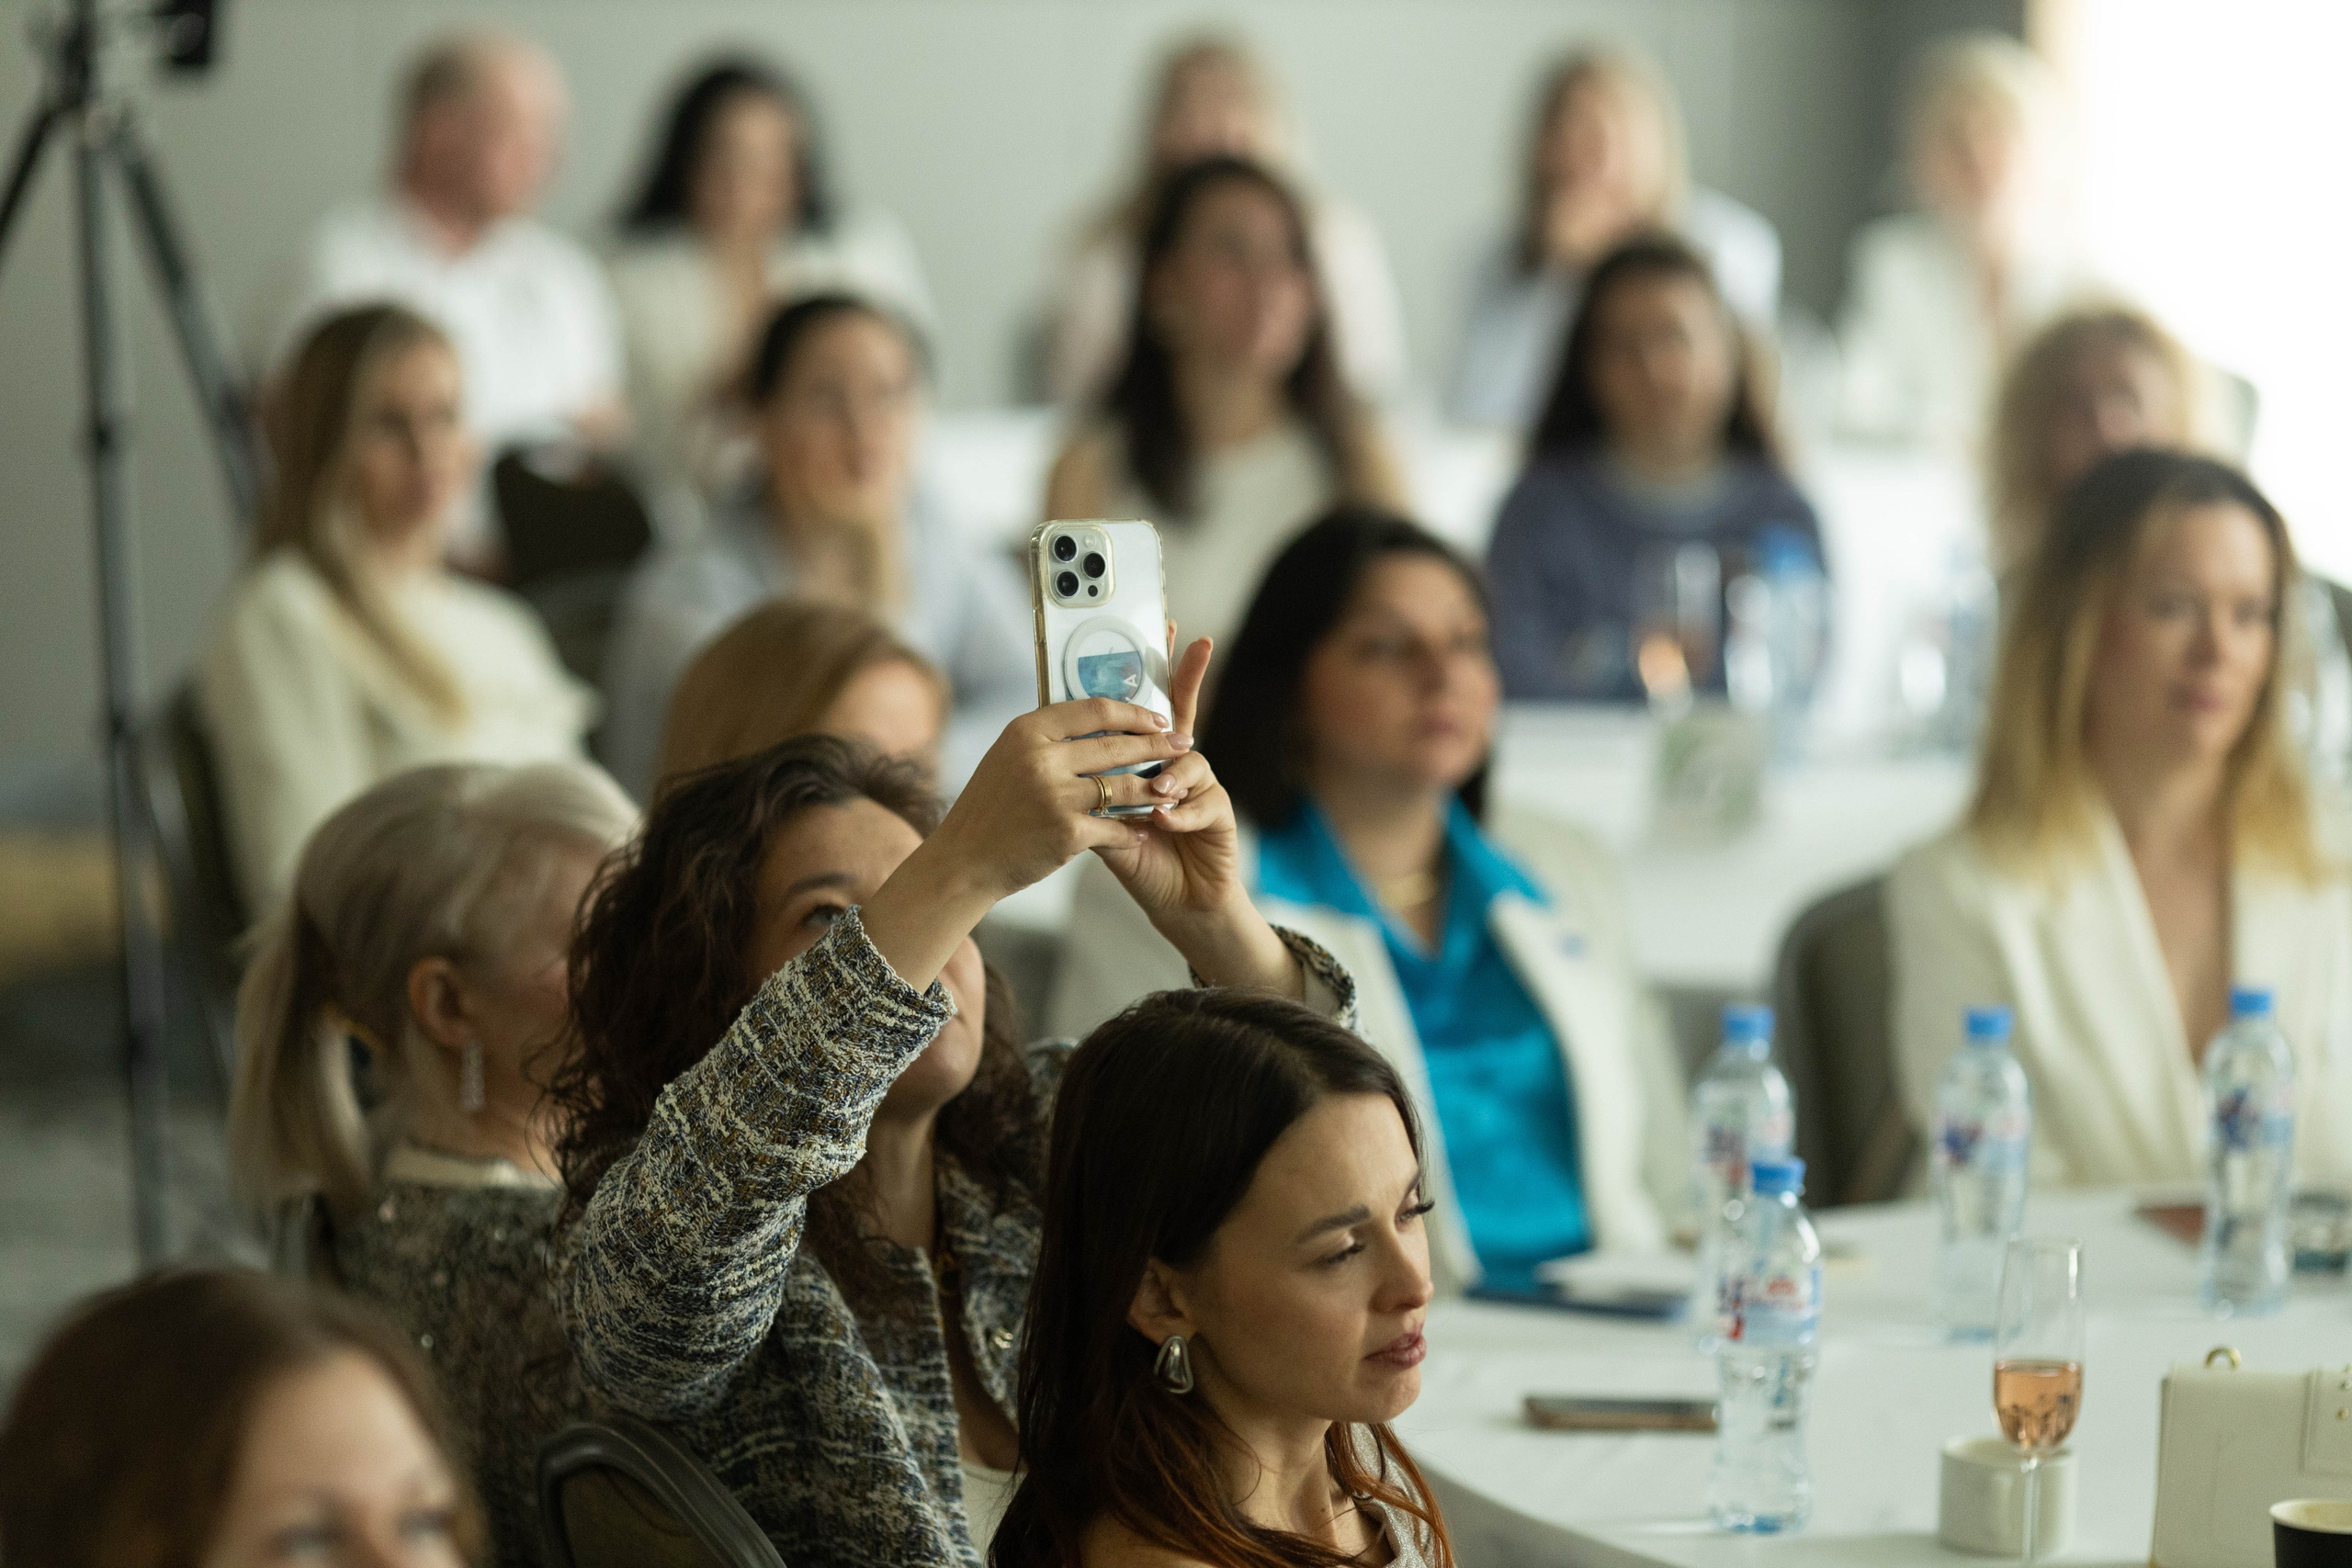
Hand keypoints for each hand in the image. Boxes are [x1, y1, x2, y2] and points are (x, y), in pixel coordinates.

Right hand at [860, 697, 1186, 992]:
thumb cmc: (989, 809)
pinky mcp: (1067, 833)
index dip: (1133, 712)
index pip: (1094, 709)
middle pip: (1116, 745)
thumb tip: (1097, 719)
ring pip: (1124, 786)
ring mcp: (1055, 796)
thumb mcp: (1007, 757)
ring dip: (1154, 787)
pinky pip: (1116, 827)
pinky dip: (1134, 829)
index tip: (1157, 717)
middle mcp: (1040, 759)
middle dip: (1157, 745)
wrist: (964, 862)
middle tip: (1184, 743)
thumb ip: (1046, 739)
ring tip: (1173, 787)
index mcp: (1026, 731)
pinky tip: (1148, 828)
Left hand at [1094, 638, 1302, 997]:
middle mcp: (1177, 765)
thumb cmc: (1138, 859)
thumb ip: (1090, 788)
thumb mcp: (1102, 821)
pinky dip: (1180, 814)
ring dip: (1169, 777)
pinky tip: (1164, 824)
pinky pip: (1203, 801)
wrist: (1174, 904)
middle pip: (1185, 711)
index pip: (1152, 706)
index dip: (1161, 668)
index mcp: (1147, 761)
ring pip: (1190, 760)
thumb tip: (1053, 753)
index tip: (1166, 626)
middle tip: (1199, 644)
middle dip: (1191, 676)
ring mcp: (1202, 785)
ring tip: (1154, 797)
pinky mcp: (1220, 812)